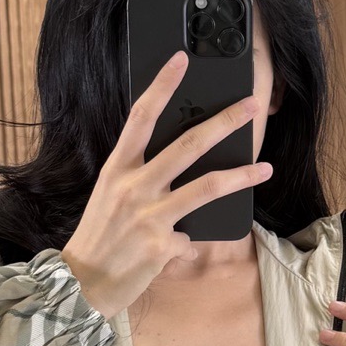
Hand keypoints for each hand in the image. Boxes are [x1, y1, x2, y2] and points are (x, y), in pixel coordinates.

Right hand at [60, 50, 271, 319]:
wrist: (80, 285)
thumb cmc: (99, 237)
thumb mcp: (110, 197)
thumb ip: (140, 178)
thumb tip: (183, 165)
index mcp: (117, 170)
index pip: (140, 117)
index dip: (161, 86)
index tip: (180, 60)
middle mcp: (133, 187)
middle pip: (188, 145)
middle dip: (224, 121)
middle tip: (251, 105)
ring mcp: (150, 216)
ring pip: (208, 187)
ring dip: (241, 175)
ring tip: (265, 168)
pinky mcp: (163, 246)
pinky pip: (191, 237)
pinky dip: (187, 242)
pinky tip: (171, 250)